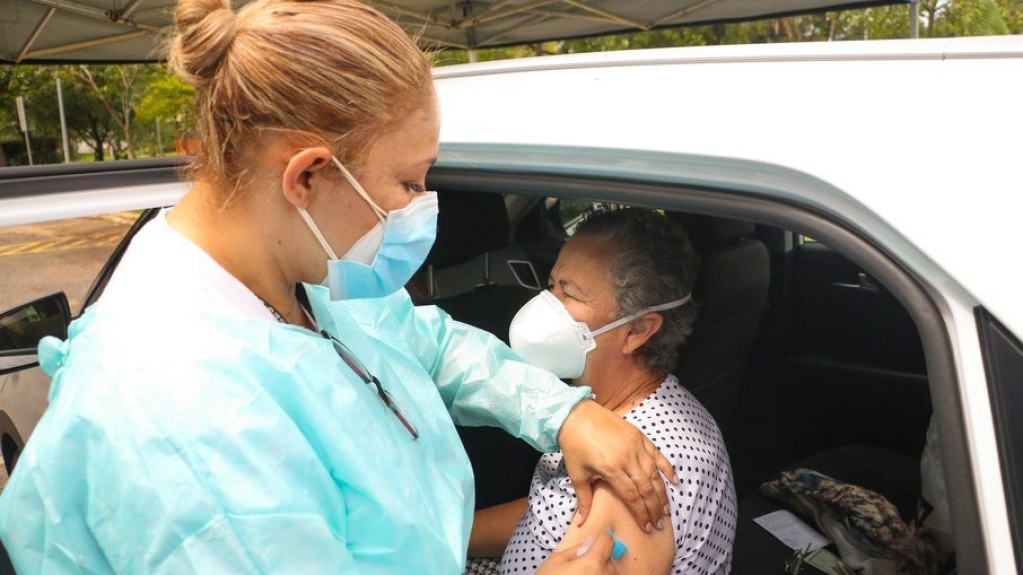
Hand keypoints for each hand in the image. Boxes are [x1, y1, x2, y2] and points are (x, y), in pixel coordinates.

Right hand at [536, 529, 618, 574]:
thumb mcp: (556, 561)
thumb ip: (575, 550)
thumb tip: (588, 544)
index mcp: (592, 563)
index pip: (607, 541)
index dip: (602, 537)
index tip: (599, 537)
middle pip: (610, 559)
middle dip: (600, 557)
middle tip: (586, 561)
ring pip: (610, 573)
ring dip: (601, 570)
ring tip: (584, 573)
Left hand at [557, 399, 676, 530]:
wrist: (575, 414)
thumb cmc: (574, 445)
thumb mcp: (576, 474)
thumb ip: (583, 500)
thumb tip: (581, 522)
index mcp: (610, 468)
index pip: (631, 496)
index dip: (641, 514)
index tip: (647, 528)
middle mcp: (627, 457)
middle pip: (646, 488)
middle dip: (654, 508)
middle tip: (659, 524)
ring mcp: (635, 445)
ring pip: (654, 473)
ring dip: (662, 493)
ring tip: (666, 510)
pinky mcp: (638, 435)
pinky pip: (657, 454)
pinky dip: (667, 468)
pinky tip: (675, 481)